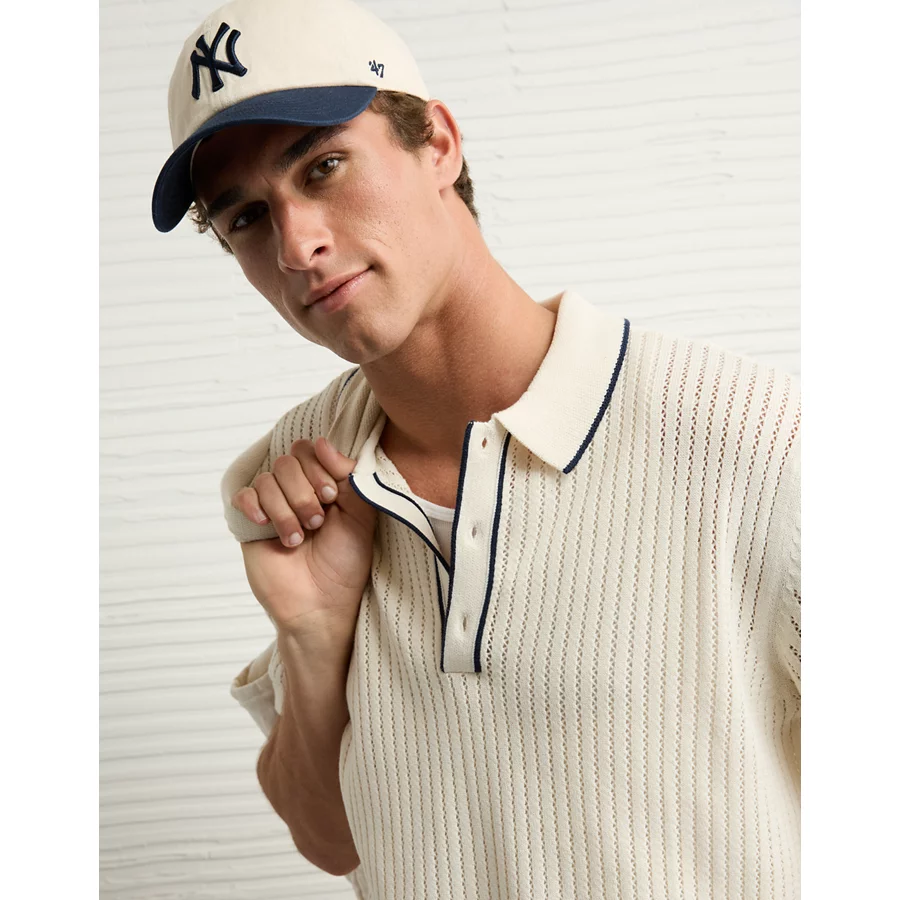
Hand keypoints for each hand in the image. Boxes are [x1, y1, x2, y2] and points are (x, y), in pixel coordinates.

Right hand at [230, 437, 377, 638]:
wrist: (321, 604)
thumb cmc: (345, 563)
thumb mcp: (360, 515)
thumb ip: (348, 475)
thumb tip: (323, 444)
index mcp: (324, 484)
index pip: (310, 450)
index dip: (319, 467)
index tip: (331, 497)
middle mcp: (297, 491)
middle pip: (287, 462)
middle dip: (304, 492)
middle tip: (316, 522)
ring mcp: (272, 506)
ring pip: (267, 480)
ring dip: (285, 509)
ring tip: (297, 538)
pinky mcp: (251, 524)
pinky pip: (243, 496)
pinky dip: (254, 506)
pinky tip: (266, 526)